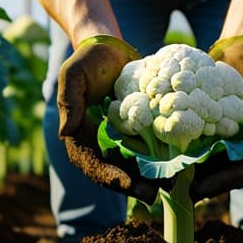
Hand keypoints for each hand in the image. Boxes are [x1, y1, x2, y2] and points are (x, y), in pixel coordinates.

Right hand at [57, 35, 161, 203]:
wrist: (111, 49)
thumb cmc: (90, 60)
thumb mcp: (74, 75)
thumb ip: (69, 102)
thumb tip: (65, 133)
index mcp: (78, 138)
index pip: (92, 166)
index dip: (110, 179)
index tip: (129, 186)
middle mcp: (97, 145)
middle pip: (114, 174)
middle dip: (133, 187)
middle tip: (156, 193)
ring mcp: (116, 141)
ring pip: (132, 168)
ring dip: (148, 179)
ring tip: (170, 185)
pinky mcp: (134, 133)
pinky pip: (145, 152)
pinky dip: (158, 161)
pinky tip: (177, 165)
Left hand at [191, 36, 242, 199]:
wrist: (239, 46)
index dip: (234, 179)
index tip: (211, 185)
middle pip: (234, 172)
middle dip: (213, 184)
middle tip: (188, 193)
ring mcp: (232, 136)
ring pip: (217, 164)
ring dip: (199, 176)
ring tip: (176, 184)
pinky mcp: (214, 128)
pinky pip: (203, 146)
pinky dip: (189, 155)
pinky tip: (170, 161)